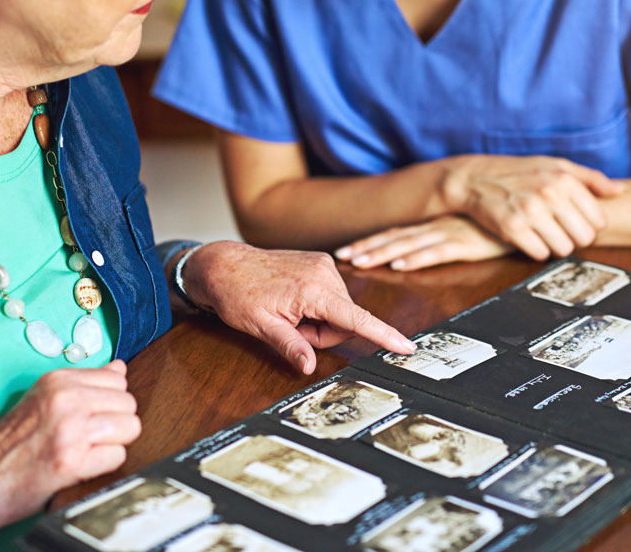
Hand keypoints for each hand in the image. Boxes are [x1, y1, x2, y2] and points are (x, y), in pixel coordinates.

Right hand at [0, 361, 139, 530]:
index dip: (109, 404)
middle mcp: (66, 398)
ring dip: (113, 444)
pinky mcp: (71, 460)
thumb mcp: (42, 399)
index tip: (91, 418)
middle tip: (89, 440)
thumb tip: (120, 367)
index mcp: (58, 380)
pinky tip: (80, 468)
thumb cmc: (9, 444)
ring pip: (130, 428)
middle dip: (116, 424)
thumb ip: (84, 382)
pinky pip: (118, 456)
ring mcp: (70, 428)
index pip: (118, 381)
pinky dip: (104, 466)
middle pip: (128, 404)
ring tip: (86, 452)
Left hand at [181, 240, 415, 374]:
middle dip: (321, 333)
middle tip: (290, 329)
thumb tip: (309, 367)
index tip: (406, 347)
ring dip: (317, 321)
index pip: (356, 318)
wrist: (224, 264)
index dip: (383, 335)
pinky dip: (315, 306)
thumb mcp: (260, 325)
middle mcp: (324, 273)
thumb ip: (290, 346)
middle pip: (344, 321)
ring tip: (286, 313)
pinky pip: (329, 296)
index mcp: (312, 290)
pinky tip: (291, 302)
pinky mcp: (320, 263)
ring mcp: (323, 265)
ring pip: (337, 310)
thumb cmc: (238, 293)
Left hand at [336, 215, 511, 270]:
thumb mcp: (471, 231)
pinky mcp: (468, 244)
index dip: (373, 242)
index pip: (398, 234)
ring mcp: (451, 234)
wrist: (530, 211)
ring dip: (382, 253)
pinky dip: (417, 258)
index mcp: (437, 225)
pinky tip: (400, 265)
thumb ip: (454, 238)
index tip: (349, 250)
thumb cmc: (502, 223)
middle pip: (395, 238)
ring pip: (409, 245)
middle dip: (367, 248)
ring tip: (359, 261)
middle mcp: (438, 227)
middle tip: (342, 256)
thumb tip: (434, 250)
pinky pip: (437, 252)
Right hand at [441, 154, 625, 258]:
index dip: (589, 224)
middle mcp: (549, 194)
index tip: (576, 221)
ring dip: (557, 245)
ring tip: (546, 233)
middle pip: (584, 238)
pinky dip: (537, 249)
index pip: (598, 220)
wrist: (475, 179)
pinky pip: (540, 254)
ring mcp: (530, 212)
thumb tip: (622, 190)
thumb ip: (591, 178)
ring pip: (564, 249)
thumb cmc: (520, 172)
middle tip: (561, 229)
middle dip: (575, 237)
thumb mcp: (556, 165)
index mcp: (564, 179)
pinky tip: (530, 237)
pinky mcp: (512, 229)